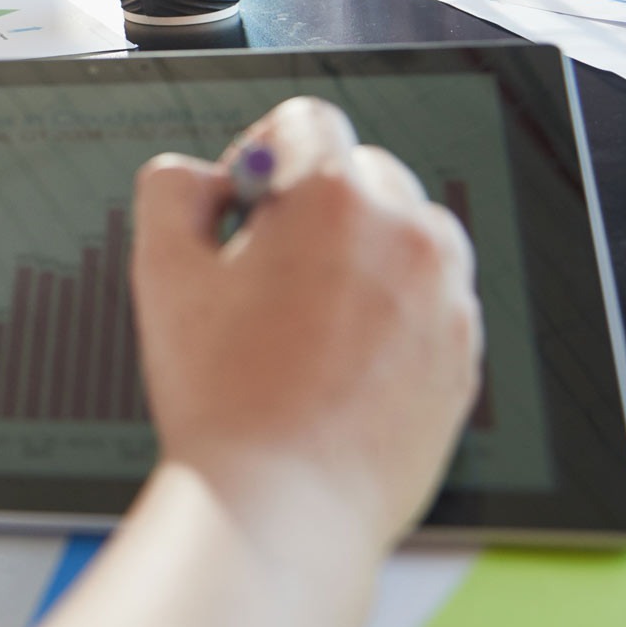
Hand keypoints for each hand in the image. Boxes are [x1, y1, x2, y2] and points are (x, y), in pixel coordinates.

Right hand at [132, 97, 482, 551]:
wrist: (282, 506)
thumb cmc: (222, 396)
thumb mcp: (160, 269)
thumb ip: (172, 185)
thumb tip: (205, 176)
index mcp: (334, 197)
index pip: (306, 120)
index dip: (258, 159)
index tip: (242, 214)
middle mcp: (407, 232)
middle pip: (362, 174)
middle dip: (315, 209)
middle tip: (264, 279)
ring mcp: (447, 295)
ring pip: (406, 236)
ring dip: (361, 255)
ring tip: (305, 325)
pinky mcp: (465, 355)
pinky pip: (430, 300)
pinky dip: (391, 315)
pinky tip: (337, 365)